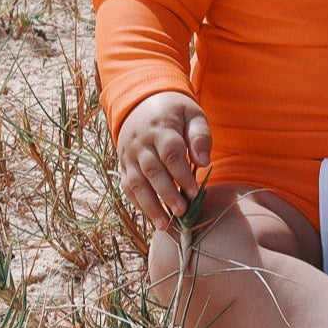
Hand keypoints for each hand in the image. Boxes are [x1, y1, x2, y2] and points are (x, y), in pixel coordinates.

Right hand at [116, 91, 211, 228]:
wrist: (141, 101)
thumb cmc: (174, 111)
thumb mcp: (192, 113)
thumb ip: (200, 136)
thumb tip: (204, 163)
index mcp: (160, 128)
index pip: (170, 154)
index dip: (182, 174)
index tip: (194, 192)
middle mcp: (141, 143)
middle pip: (152, 171)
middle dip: (167, 194)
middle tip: (182, 212)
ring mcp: (129, 155)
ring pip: (136, 183)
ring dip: (150, 206)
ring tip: (164, 225)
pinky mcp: (123, 164)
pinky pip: (127, 186)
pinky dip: (138, 203)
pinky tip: (151, 216)